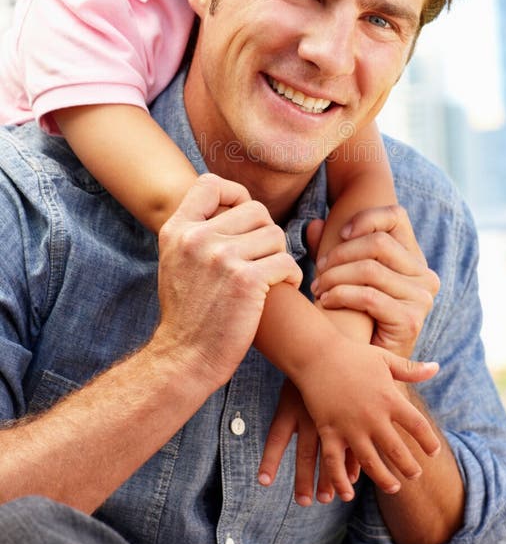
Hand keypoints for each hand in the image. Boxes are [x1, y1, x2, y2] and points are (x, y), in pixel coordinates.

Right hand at [153, 173, 302, 392]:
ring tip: (270, 278)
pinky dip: (291, 277)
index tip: (244, 220)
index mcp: (178, 230)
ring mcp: (221, 257)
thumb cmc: (189, 314)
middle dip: (266, 235)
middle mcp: (197, 238)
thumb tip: (232, 203)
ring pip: (276, 236)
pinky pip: (287, 262)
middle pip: (256, 211)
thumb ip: (197, 231)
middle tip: (263, 261)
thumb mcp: (177, 262)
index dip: (236, 195)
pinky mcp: (245, 280)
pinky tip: (282, 290)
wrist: (184, 359)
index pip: (211, 184)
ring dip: (280, 257)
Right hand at [260, 337, 439, 501]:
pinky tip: (348, 493)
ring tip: (393, 487)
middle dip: (409, 467)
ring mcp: (350, 426)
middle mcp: (373, 416)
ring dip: (383, 479)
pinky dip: (342, 480)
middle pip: (397, 451)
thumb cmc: (352, 354)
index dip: (429, 442)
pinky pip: (336, 463)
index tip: (433, 452)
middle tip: (415, 476)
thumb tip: (437, 367)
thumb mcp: (384, 358)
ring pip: (371, 463)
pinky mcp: (329, 431)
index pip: (418, 426)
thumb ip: (410, 369)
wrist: (316, 353)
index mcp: (389, 398)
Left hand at [309, 206, 439, 358]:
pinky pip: (368, 296)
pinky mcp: (410, 320)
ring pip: (370, 269)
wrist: (365, 366)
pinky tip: (325, 301)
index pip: (396, 216)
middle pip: (378, 243)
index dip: (366, 218)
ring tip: (318, 288)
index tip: (341, 233)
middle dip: (340, 254)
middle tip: (319, 270)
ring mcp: (422, 298)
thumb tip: (315, 224)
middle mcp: (425, 275)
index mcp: (414, 258)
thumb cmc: (351, 315)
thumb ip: (330, 248)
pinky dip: (341, 295)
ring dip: (335, 277)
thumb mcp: (342, 274)